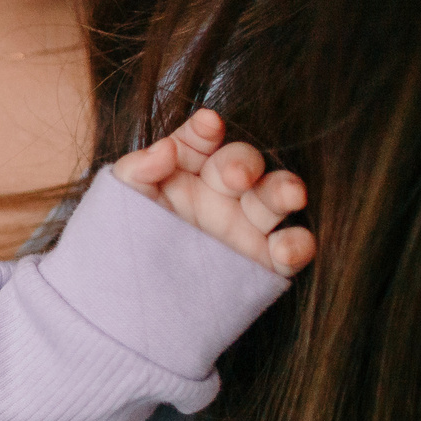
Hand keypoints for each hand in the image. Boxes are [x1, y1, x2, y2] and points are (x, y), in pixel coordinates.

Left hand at [110, 108, 314, 274]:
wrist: (136, 295)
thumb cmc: (130, 237)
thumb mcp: (122, 201)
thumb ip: (136, 170)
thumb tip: (164, 148)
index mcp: (189, 168)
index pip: (201, 140)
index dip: (204, 131)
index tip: (207, 124)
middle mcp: (223, 189)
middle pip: (245, 163)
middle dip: (244, 162)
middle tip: (234, 176)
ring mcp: (248, 222)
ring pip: (277, 196)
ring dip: (286, 191)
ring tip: (290, 195)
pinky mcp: (267, 259)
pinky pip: (293, 247)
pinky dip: (297, 244)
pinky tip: (285, 247)